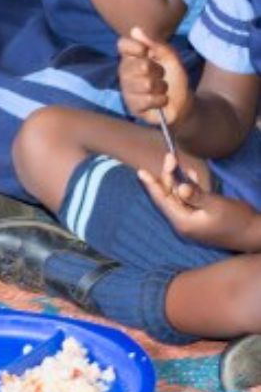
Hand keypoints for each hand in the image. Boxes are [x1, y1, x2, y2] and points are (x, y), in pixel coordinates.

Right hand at [118, 25, 192, 125]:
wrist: (182, 103)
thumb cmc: (174, 78)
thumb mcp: (170, 58)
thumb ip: (156, 44)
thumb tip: (135, 29)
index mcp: (131, 57)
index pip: (123, 44)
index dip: (137, 47)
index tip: (148, 52)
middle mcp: (125, 72)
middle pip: (141, 65)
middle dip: (158, 71)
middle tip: (161, 75)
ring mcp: (127, 90)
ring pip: (146, 83)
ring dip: (161, 87)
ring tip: (161, 89)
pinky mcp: (132, 106)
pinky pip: (147, 99)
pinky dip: (161, 100)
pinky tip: (160, 101)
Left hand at [137, 156, 258, 250]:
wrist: (254, 234)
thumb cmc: (237, 220)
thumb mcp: (216, 205)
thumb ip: (197, 195)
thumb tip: (180, 188)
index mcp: (183, 222)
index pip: (162, 200)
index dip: (152, 185)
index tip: (141, 171)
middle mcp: (184, 222)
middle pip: (169, 196)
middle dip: (168, 176)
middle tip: (170, 157)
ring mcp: (192, 221)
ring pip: (178, 196)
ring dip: (177, 180)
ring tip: (175, 161)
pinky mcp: (201, 217)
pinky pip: (189, 200)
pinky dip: (188, 187)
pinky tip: (189, 174)